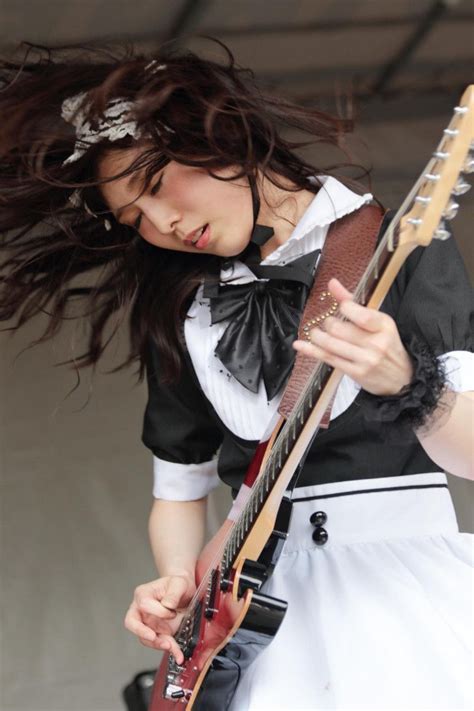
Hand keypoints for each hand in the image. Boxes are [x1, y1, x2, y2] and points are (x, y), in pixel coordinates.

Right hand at [124, 571, 195, 663]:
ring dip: (158, 644)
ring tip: (172, 647)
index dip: (158, 611)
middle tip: (153, 637)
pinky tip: (178, 654)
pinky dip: (170, 650)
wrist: (185, 593)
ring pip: (146, 638)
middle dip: (142, 632)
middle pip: (132, 623)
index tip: (172, 611)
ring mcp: (147, 623)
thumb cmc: (178, 585)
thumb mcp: (179, 583)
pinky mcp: (157, 633)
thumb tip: (167, 605)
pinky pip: (159, 644)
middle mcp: (141, 610)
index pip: (144, 605)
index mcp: (143, 594)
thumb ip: (173, 593)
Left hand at [293, 278, 412, 395]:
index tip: (340, 308)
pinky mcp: (355, 372)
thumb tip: (332, 283)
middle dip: (327, 324)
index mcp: (383, 325)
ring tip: (316, 333)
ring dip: (317, 336)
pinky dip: (311, 350)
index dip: (343, 307)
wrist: (403, 378)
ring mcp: (365, 359)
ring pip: (330, 344)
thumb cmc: (388, 346)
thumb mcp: (378, 322)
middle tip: (328, 324)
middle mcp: (375, 342)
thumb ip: (353, 302)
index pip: (359, 314)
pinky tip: (300, 345)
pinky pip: (328, 358)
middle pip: (339, 329)